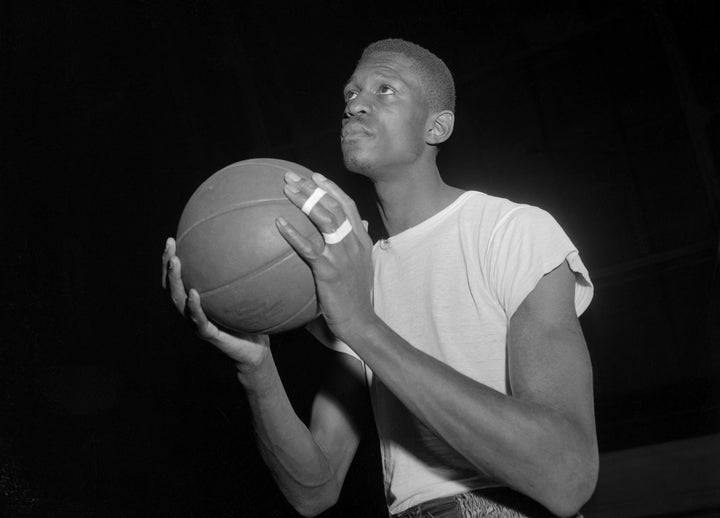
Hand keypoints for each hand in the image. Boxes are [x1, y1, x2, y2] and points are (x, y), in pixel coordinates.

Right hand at [161, 237, 269, 367]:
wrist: (256, 352)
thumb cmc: (252, 321)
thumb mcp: (250, 294)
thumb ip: (248, 275)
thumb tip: (258, 244)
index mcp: (198, 300)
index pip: (180, 277)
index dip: (172, 259)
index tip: (173, 238)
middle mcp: (193, 310)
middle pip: (172, 285)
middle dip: (168, 264)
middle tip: (170, 244)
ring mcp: (197, 323)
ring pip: (178, 301)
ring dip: (175, 280)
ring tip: (175, 262)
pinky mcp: (207, 334)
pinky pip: (197, 319)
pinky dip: (193, 306)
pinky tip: (193, 293)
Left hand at [276, 172, 374, 339]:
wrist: (360, 322)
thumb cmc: (356, 297)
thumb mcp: (361, 267)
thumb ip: (357, 245)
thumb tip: (361, 226)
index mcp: (361, 240)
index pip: (347, 206)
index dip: (331, 189)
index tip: (315, 176)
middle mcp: (354, 242)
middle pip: (334, 206)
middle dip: (312, 187)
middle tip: (291, 176)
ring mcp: (343, 255)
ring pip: (325, 219)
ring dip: (305, 201)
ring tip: (286, 190)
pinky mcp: (330, 270)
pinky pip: (309, 247)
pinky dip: (294, 233)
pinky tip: (278, 224)